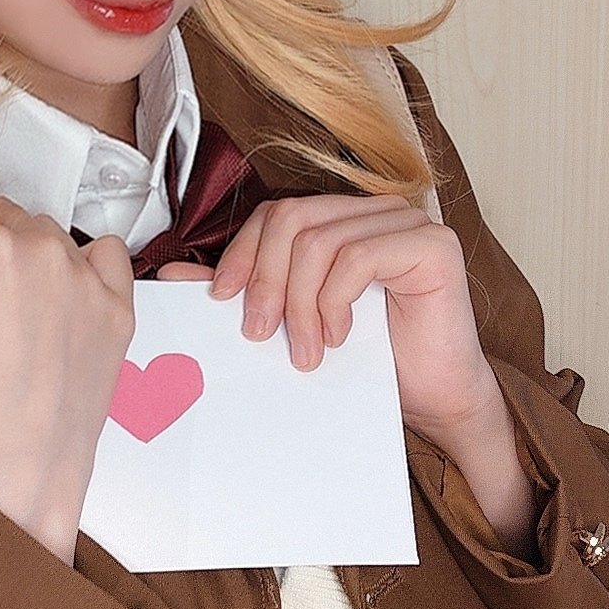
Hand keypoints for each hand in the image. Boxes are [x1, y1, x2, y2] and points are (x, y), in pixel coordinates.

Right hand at [0, 200, 135, 563]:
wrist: (21, 461)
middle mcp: (45, 254)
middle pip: (8, 219)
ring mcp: (88, 280)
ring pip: (52, 235)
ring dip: (33, 256)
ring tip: (19, 307)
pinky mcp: (118, 307)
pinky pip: (107, 254)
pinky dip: (87, 265)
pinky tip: (65, 297)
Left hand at [156, 194, 496, 440]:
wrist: (435, 398)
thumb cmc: (372, 359)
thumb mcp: (294, 320)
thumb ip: (243, 291)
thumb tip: (173, 275)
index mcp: (345, 217)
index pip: (278, 211)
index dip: (243, 251)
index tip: (222, 299)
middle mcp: (376, 210)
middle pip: (293, 218)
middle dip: (265, 278)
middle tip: (259, 332)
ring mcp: (407, 222)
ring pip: (320, 241)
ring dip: (300, 303)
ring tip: (305, 349)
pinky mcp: (432, 244)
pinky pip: (358, 257)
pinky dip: (335, 301)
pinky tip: (338, 336)